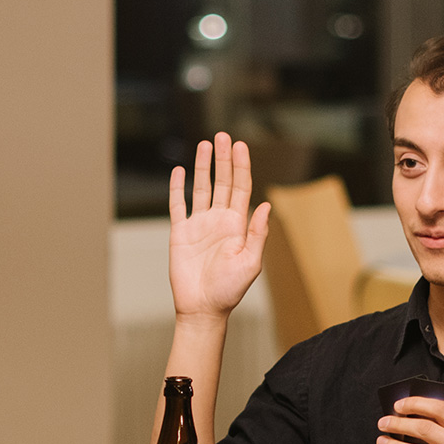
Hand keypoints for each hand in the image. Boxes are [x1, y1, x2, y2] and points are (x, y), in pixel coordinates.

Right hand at [168, 132, 269, 321]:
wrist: (203, 308)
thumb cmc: (229, 290)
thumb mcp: (250, 262)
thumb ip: (257, 234)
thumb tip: (265, 205)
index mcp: (237, 225)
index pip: (241, 188)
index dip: (241, 166)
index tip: (241, 146)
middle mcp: (219, 220)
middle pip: (222, 182)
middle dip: (223, 159)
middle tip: (223, 136)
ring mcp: (199, 225)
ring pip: (201, 188)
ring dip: (203, 167)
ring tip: (205, 145)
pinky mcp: (180, 233)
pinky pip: (178, 205)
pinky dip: (177, 188)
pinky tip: (179, 171)